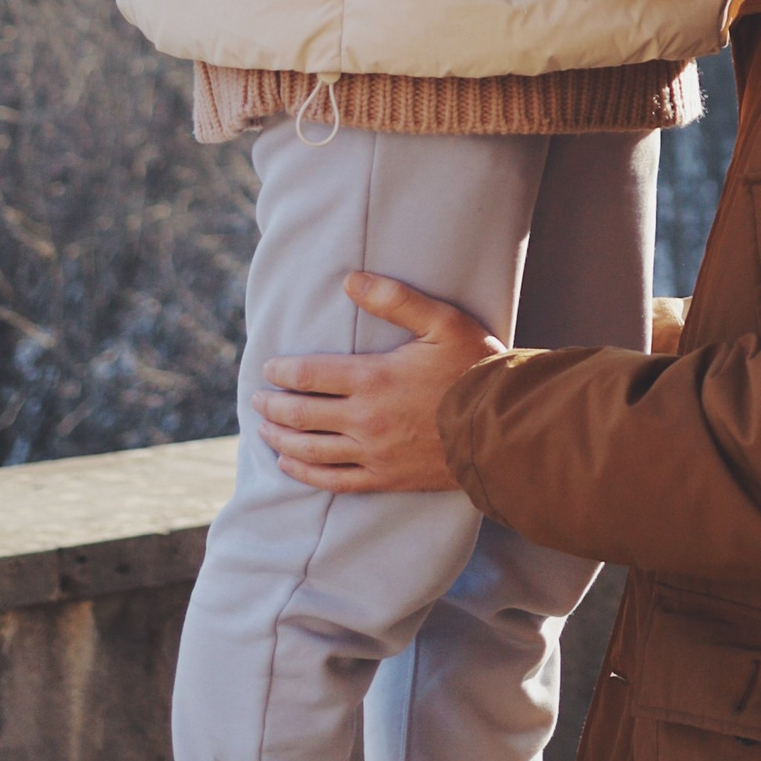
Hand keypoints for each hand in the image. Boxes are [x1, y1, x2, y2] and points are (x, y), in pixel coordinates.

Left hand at [255, 274, 505, 492]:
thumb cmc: (476, 370)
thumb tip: (350, 280)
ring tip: (264, 430)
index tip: (270, 368)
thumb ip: (395, 299)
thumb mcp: (443, 322)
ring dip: (280, 439)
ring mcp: (373, 452)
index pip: (308, 375)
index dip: (282, 371)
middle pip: (300, 414)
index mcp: (373, 378)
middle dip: (272, 406)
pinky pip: (333, 480)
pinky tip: (290, 466)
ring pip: (309, 449)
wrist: (503, 430)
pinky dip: (305, 473)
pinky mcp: (384, 477)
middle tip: (256, 399)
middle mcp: (365, 419)